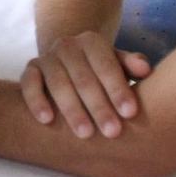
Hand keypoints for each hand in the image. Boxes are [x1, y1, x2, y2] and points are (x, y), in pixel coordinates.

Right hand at [19, 31, 151, 137]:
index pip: (106, 66)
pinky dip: (36, 101)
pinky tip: (47, 120)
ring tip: (85, 135)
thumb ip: (131, 65)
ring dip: (72, 110)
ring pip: (58, 83)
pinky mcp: (29, 70)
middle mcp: (67, 45)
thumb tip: (146, 70)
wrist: (67, 63)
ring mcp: (46, 57)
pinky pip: (29, 84)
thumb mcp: (117, 65)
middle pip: (83, 78)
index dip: (118, 89)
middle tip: (113, 132)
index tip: (131, 113)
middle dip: (99, 106)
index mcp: (92, 42)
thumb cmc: (100, 71)